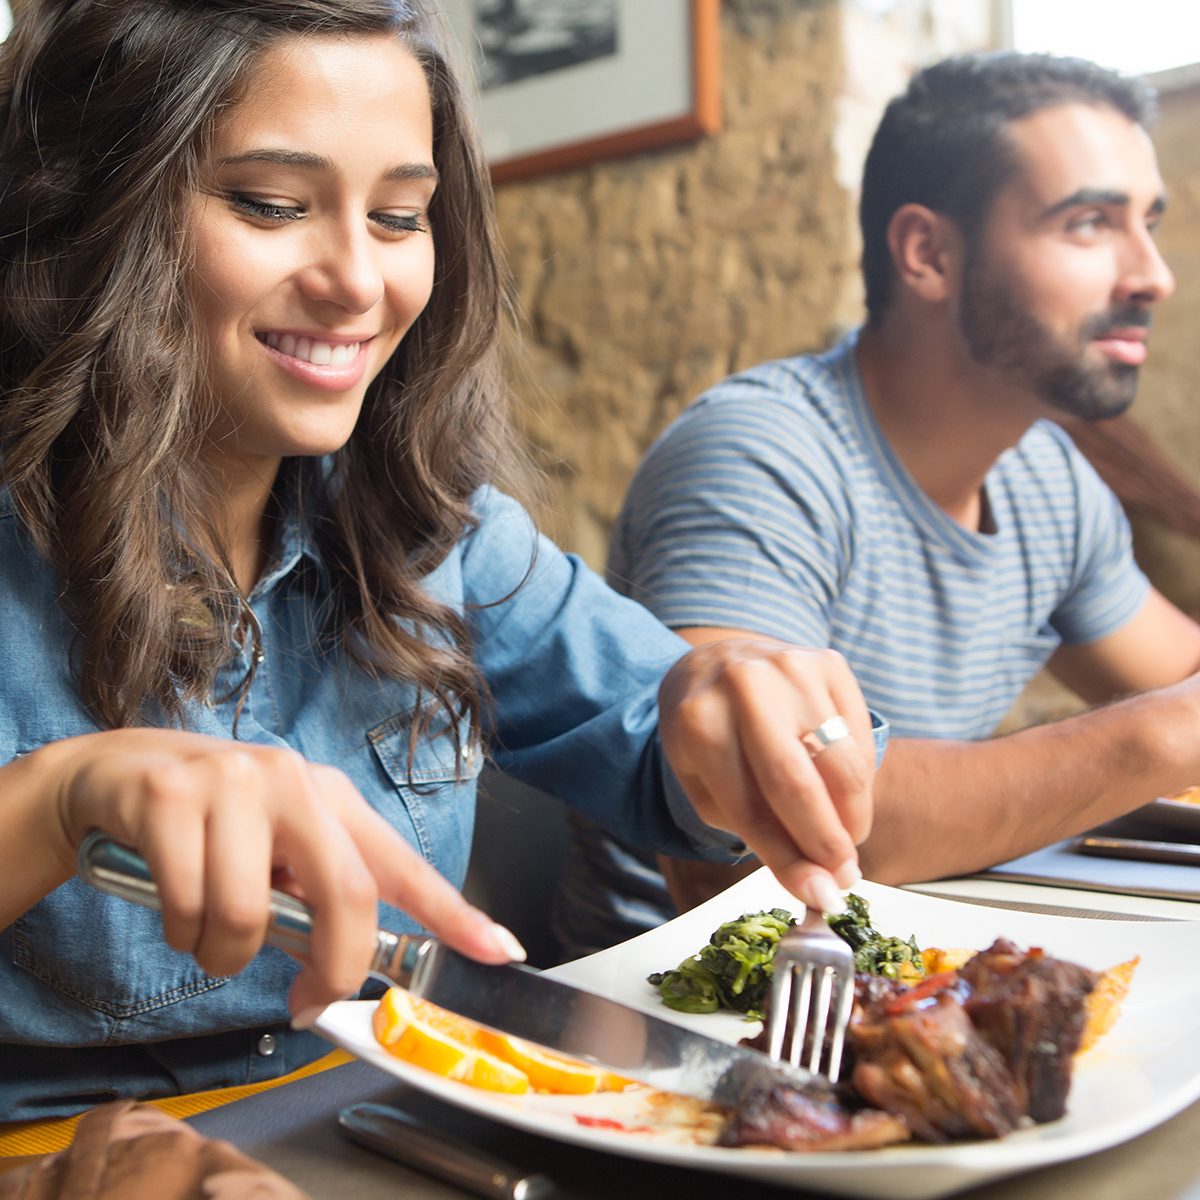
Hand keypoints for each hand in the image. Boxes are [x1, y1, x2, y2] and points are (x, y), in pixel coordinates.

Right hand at [33, 729, 522, 1017]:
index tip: (501, 949)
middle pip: (346, 893)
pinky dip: (179, 933)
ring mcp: (233, 782)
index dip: (453, 912)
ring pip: (246, 917)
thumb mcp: (273, 854)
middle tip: (306, 1003)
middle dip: (333, 968)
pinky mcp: (171, 796)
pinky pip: (187, 906)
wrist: (111, 778)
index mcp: (331, 800)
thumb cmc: (208, 828)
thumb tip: (343, 970)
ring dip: (222, 956)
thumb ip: (312, 901)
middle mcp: (294, 781)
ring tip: (206, 933)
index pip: (401, 864)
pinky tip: (172, 907)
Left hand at [658, 638, 873, 913]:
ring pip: (843, 763)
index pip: (751, 807)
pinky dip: (859, 778)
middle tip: (844, 879)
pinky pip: (860, 736)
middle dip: (828, 844)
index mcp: (699, 722)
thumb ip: (756, 829)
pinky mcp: (829, 662)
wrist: (714, 662)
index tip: (819, 897)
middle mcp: (746, 687)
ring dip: (853, 816)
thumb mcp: (705, 782)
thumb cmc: (708, 733)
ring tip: (845, 841)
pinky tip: (844, 794)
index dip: (789, 860)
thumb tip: (818, 883)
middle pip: (800, 785)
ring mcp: (792, 668)